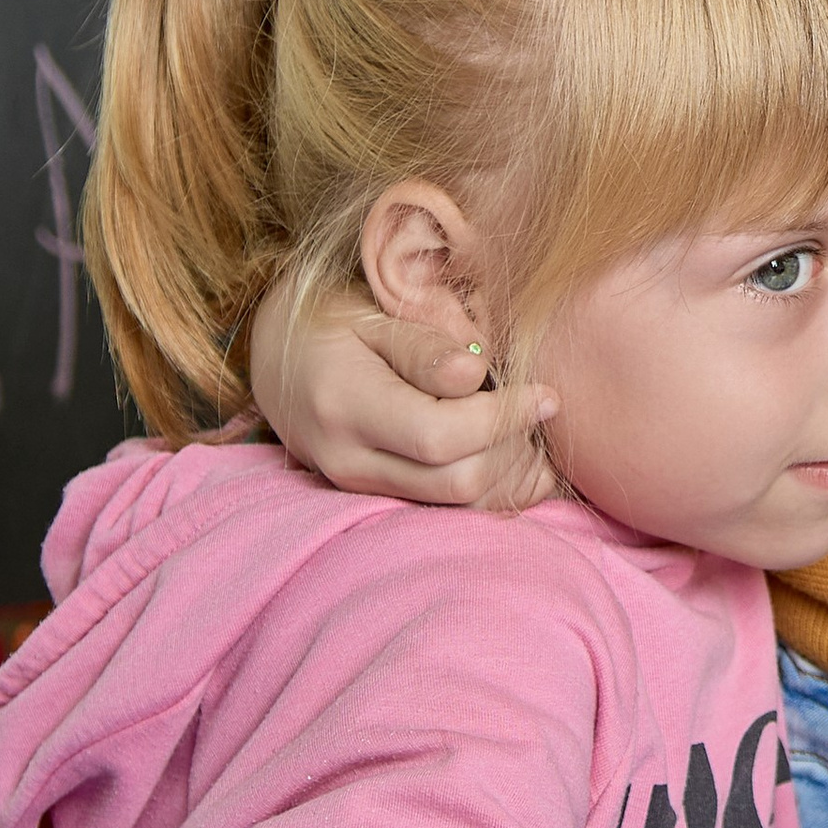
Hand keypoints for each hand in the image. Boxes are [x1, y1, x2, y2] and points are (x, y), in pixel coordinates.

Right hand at [246, 276, 558, 509]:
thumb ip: (422, 347)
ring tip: (532, 427)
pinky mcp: (381, 499)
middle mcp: (350, 461)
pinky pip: (453, 511)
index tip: (546, 393)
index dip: (504, 419)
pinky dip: (499, 489)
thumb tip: (476, 372)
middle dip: (513, 448)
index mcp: (345, 407)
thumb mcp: (372, 316)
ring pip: (460, 506)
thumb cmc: (333, 324)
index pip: (439, 437)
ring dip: (512, 474)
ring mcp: (363, 489)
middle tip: (541, 405)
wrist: (281, 362)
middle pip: (456, 482)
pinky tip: (519, 453)